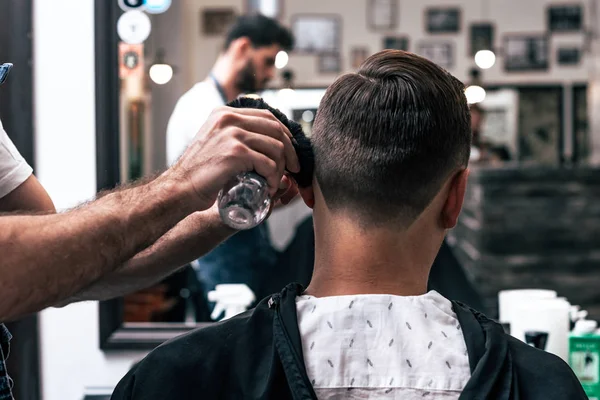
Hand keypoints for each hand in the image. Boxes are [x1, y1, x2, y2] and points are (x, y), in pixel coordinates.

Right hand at [167, 107, 300, 210]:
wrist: (180, 188)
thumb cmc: (200, 172)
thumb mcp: (216, 142)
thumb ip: (236, 136)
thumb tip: (271, 144)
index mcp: (225, 113)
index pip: (267, 116)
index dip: (285, 134)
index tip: (291, 151)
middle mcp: (229, 118)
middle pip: (276, 129)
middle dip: (290, 151)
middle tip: (293, 169)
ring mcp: (232, 134)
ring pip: (276, 147)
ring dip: (281, 168)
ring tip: (274, 182)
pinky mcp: (235, 153)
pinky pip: (268, 163)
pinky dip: (274, 178)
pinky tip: (269, 187)